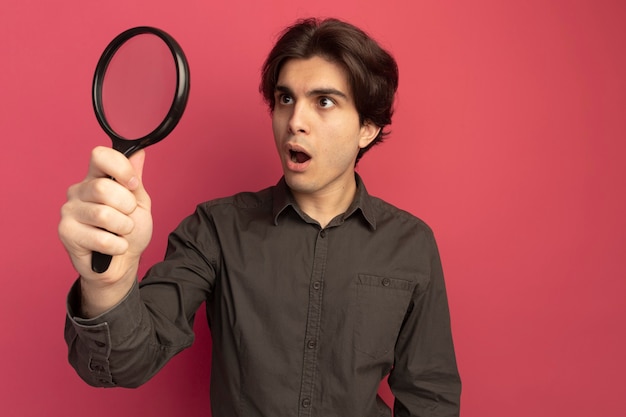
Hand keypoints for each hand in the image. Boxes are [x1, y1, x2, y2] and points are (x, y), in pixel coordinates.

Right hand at [59, 146, 152, 315]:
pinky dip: (118, 245)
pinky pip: (101, 238)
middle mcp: (79, 191)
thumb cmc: (130, 230)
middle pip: (103, 188)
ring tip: (121, 232)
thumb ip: (135, 178)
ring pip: (103, 215)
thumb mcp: (139, 202)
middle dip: (126, 206)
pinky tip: (114, 246)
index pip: (99, 156)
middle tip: (128, 217)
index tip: (133, 184)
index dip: (120, 168)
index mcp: (96, 178)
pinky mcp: (66, 233)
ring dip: (124, 228)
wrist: (123, 262)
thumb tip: (139, 151)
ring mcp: (69, 211)